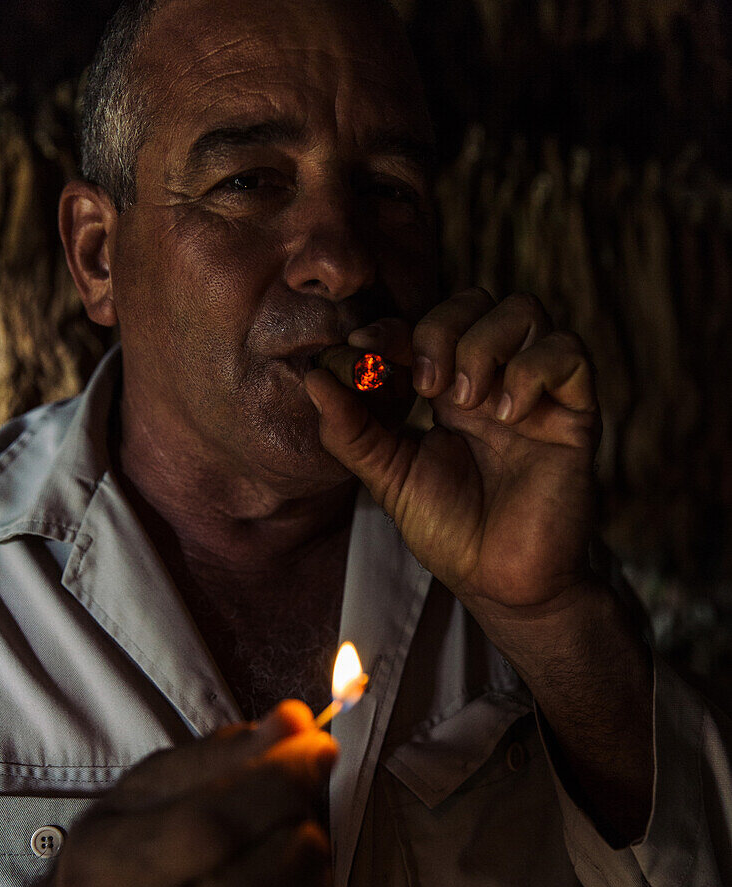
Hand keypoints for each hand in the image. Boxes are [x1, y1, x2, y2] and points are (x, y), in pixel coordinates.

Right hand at [45, 701, 349, 886]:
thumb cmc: (136, 844)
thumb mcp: (157, 784)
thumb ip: (226, 753)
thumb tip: (296, 726)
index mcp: (104, 870)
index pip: (206, 829)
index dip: (278, 784)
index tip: (318, 751)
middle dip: (300, 850)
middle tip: (307, 822)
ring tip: (310, 878)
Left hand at [305, 289, 600, 616]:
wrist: (501, 583)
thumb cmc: (450, 532)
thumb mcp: (389, 478)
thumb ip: (352, 431)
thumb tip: (314, 377)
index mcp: (449, 388)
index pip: (427, 323)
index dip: (394, 327)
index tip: (362, 350)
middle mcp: (494, 380)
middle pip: (478, 299)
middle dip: (442, 328)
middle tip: (427, 386)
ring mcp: (536, 394)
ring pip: (525, 310)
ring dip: (485, 344)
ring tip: (467, 400)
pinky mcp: (575, 415)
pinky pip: (570, 354)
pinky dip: (534, 369)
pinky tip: (509, 414)